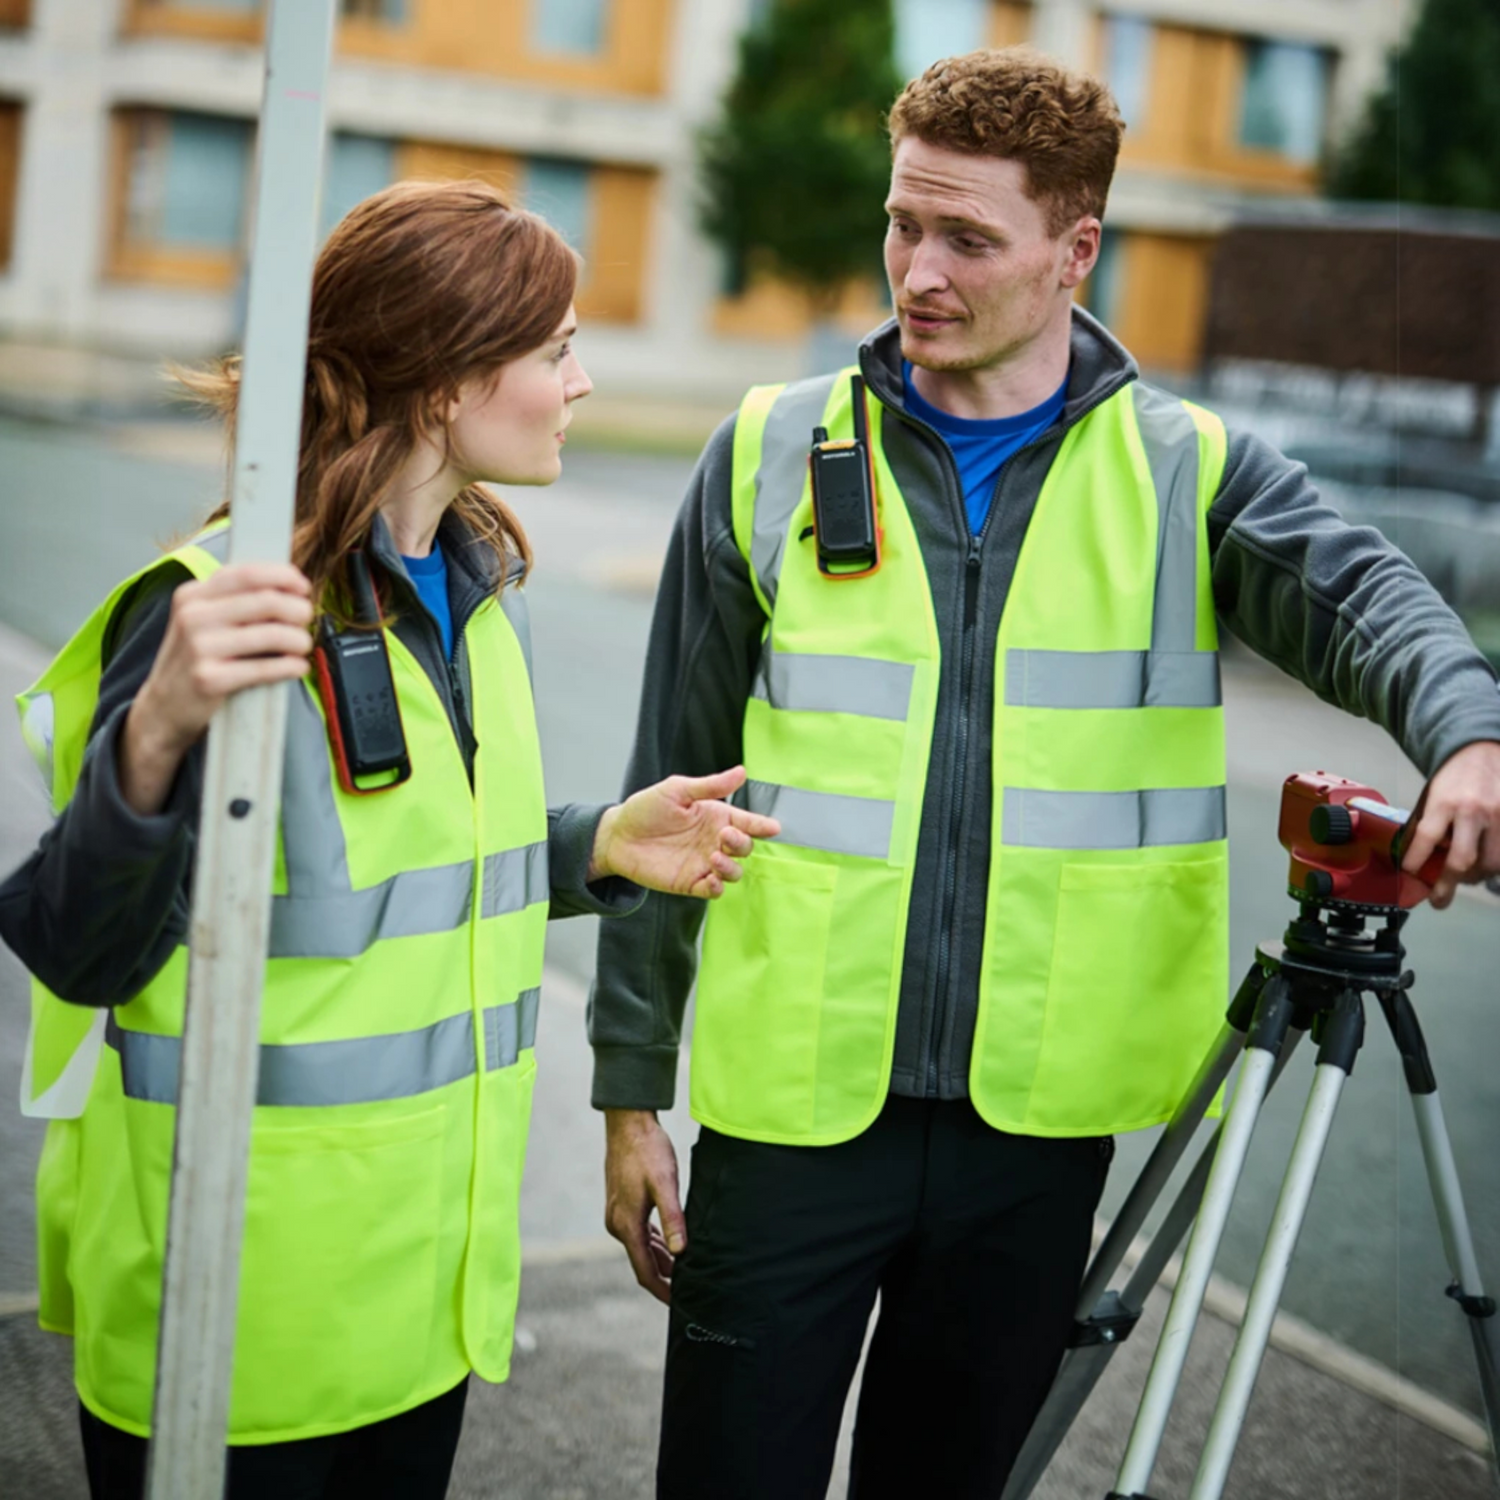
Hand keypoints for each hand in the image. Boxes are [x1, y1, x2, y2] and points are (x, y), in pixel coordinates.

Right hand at [122, 563, 313, 815]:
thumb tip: (289, 587)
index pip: (248, 574)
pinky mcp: (209, 679)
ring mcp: (199, 647)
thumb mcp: (202, 619)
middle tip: (306, 619)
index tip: (303, 588)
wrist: (163, 706)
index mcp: (193, 594)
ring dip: (299, 639)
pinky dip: (290, 666)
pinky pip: (265, 668)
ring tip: (303, 645)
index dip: (283, 577)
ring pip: (271, 634)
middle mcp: (193, 616)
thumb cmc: (194, 659)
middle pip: (266, 601)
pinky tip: (298, 667)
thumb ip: (235, 599)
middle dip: (297, 610)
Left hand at [589, 765, 779, 897]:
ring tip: (714, 856)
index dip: (762, 825)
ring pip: (734, 871)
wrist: (617, 836)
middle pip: (744, 847)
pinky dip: (719, 886)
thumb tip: (742, 772)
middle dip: (742, 843)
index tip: (773, 828)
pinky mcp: (690, 883)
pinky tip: (711, 878)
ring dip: (732, 867)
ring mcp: (703, 863)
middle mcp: (713, 841)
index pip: (746, 822)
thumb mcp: (677, 790)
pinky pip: (715, 890)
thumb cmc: (646, 809)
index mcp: (715, 817)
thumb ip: (710, 786)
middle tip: (724, 836)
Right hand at [603, 1109, 685, 1304]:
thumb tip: (680, 1252)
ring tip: (685, 1269)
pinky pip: (638, 1232)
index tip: (679, 1303)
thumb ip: (673, 1219)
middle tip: (691, 1286)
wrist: (628, 1123)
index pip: (645, 1271)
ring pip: (641, 1247)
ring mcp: (617, 1213)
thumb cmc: (648, 1150)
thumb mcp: (665, 1184)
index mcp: (627, 1225)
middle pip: (642, 1261)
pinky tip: (669, 1243)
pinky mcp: (621, 1204)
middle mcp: (617, 1224)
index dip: (662, 1290)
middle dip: (665, 1276)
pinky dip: (654, 1242)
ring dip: (661, 1258)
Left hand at [1401, 740, 1499, 907]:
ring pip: (1490, 863)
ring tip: (1465, 878)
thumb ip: (1428, 823)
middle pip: (1462, 859)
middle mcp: (1472, 811)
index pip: (1425, 838)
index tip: (1410, 873)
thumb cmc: (1454, 777)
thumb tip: (1416, 857)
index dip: (1415, 861)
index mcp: (1444, 803)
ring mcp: (1498, 815)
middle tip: (1439, 899)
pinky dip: (1495, 866)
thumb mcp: (1432, 795)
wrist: (1482, 751)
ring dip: (1476, 877)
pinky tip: (1485, 865)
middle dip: (1448, 885)